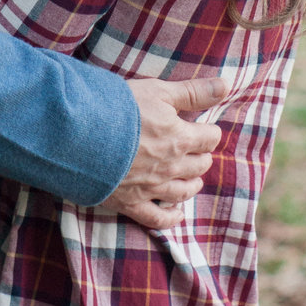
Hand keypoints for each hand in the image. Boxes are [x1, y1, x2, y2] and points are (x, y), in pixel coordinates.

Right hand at [96, 77, 225, 229]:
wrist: (80, 134)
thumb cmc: (118, 107)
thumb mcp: (158, 91)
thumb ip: (193, 92)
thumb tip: (226, 86)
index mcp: (180, 138)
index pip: (208, 138)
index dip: (209, 131)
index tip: (205, 127)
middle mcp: (171, 167)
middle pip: (198, 165)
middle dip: (201, 156)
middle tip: (196, 149)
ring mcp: (152, 188)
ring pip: (183, 192)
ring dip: (191, 183)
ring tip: (193, 178)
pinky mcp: (131, 203)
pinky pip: (158, 218)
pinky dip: (171, 218)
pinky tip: (176, 214)